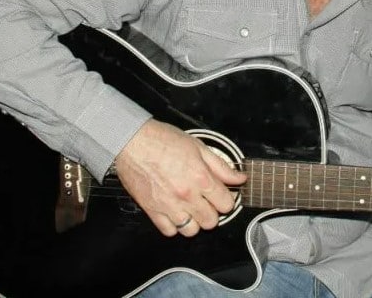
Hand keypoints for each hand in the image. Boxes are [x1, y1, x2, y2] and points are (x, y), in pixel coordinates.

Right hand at [113, 119, 246, 237]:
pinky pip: (169, 231)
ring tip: (192, 208)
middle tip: (207, 201)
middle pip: (211, 221)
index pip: (226, 204)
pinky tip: (176, 212)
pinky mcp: (152, 211)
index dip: (227, 199)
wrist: (131, 141)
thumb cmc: (162, 140)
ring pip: (192, 231)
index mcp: (200, 178)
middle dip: (213, 212)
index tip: (222, 194)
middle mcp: (186, 195)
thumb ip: (221, 165)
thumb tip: (239, 177)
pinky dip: (174, 225)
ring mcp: (169, 205)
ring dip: (195, 221)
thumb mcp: (198, 146)